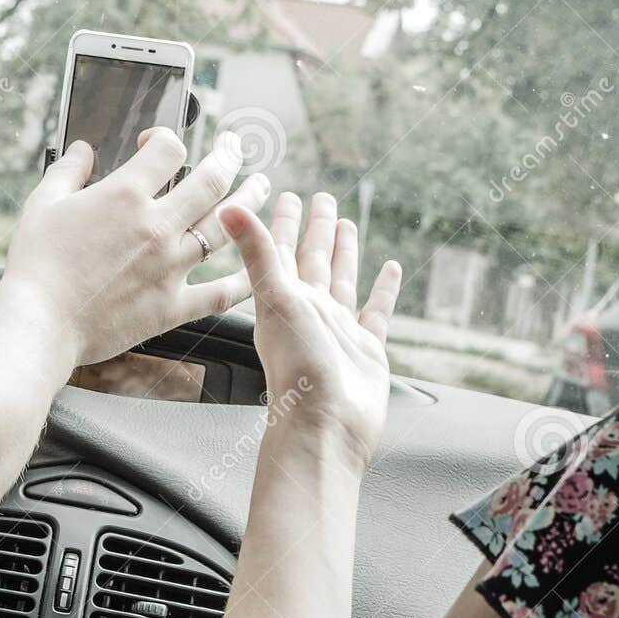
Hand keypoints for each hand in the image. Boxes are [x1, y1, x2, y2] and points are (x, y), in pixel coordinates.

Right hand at [3, 127, 269, 367]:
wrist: (39, 323)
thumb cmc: (35, 265)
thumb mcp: (43, 204)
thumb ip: (67, 171)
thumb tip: (81, 150)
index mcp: (126, 195)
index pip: (168, 150)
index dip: (166, 138)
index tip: (158, 145)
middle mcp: (157, 226)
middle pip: (212, 179)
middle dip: (229, 155)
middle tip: (234, 148)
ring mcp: (171, 266)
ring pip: (226, 226)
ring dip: (249, 200)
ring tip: (260, 186)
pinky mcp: (173, 305)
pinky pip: (221, 291)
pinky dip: (244, 279)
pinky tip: (257, 267)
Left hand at [220, 191, 401, 469]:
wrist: (325, 425)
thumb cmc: (296, 369)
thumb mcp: (275, 299)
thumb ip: (257, 252)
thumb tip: (226, 207)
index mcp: (283, 298)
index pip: (282, 249)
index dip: (284, 221)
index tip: (289, 192)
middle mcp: (309, 312)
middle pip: (314, 260)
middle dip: (317, 229)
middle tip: (324, 198)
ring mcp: (337, 331)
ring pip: (341, 280)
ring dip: (345, 253)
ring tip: (349, 224)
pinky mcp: (366, 350)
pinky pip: (376, 312)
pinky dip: (383, 291)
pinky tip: (392, 269)